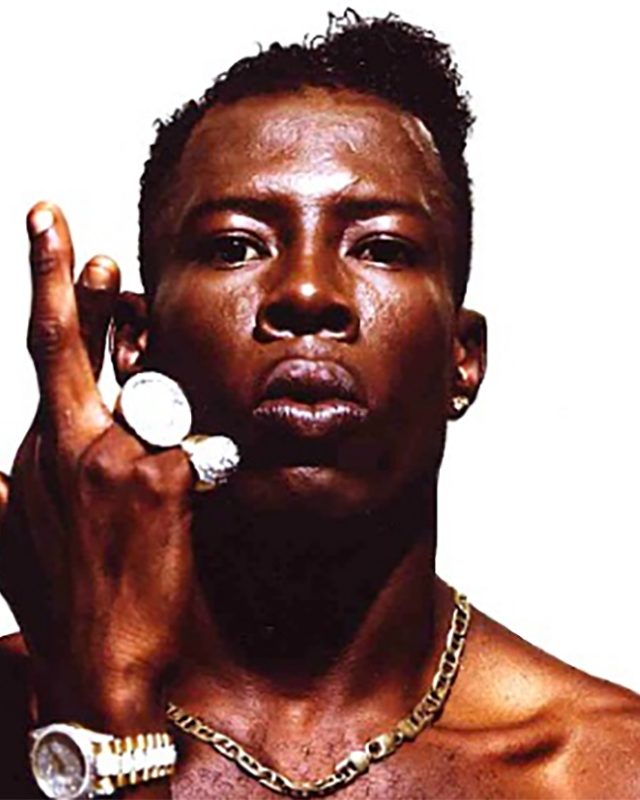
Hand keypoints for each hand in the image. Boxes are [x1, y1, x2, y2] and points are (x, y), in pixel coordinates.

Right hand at [0, 203, 194, 731]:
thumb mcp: (16, 548)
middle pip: (64, 346)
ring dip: (147, 346)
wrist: (104, 665)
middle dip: (64, 279)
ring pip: (145, 382)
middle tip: (70, 230)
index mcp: (36, 457)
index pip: (44, 360)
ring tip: (140, 312)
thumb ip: (3, 500)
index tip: (58, 244)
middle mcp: (65, 448)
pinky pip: (195, 434)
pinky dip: (206, 436)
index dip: (54, 296)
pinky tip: (208, 454)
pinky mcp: (160, 480)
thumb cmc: (69, 603)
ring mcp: (111, 460)